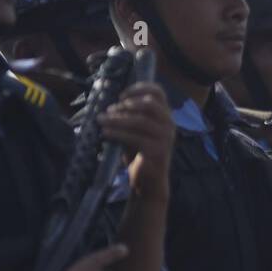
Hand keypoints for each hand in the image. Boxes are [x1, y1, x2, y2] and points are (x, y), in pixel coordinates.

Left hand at [99, 81, 174, 202]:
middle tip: (110, 110)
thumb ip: (130, 117)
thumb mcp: (136, 131)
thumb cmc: (140, 153)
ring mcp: (165, 138)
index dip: (139, 88)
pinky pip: (135, 137)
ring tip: (102, 120)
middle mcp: (169, 124)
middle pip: (150, 103)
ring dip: (117, 118)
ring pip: (140, 120)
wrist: (148, 182)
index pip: (158, 92)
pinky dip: (117, 133)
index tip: (121, 95)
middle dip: (127, 104)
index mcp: (165, 116)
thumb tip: (110, 106)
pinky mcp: (157, 151)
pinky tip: (105, 133)